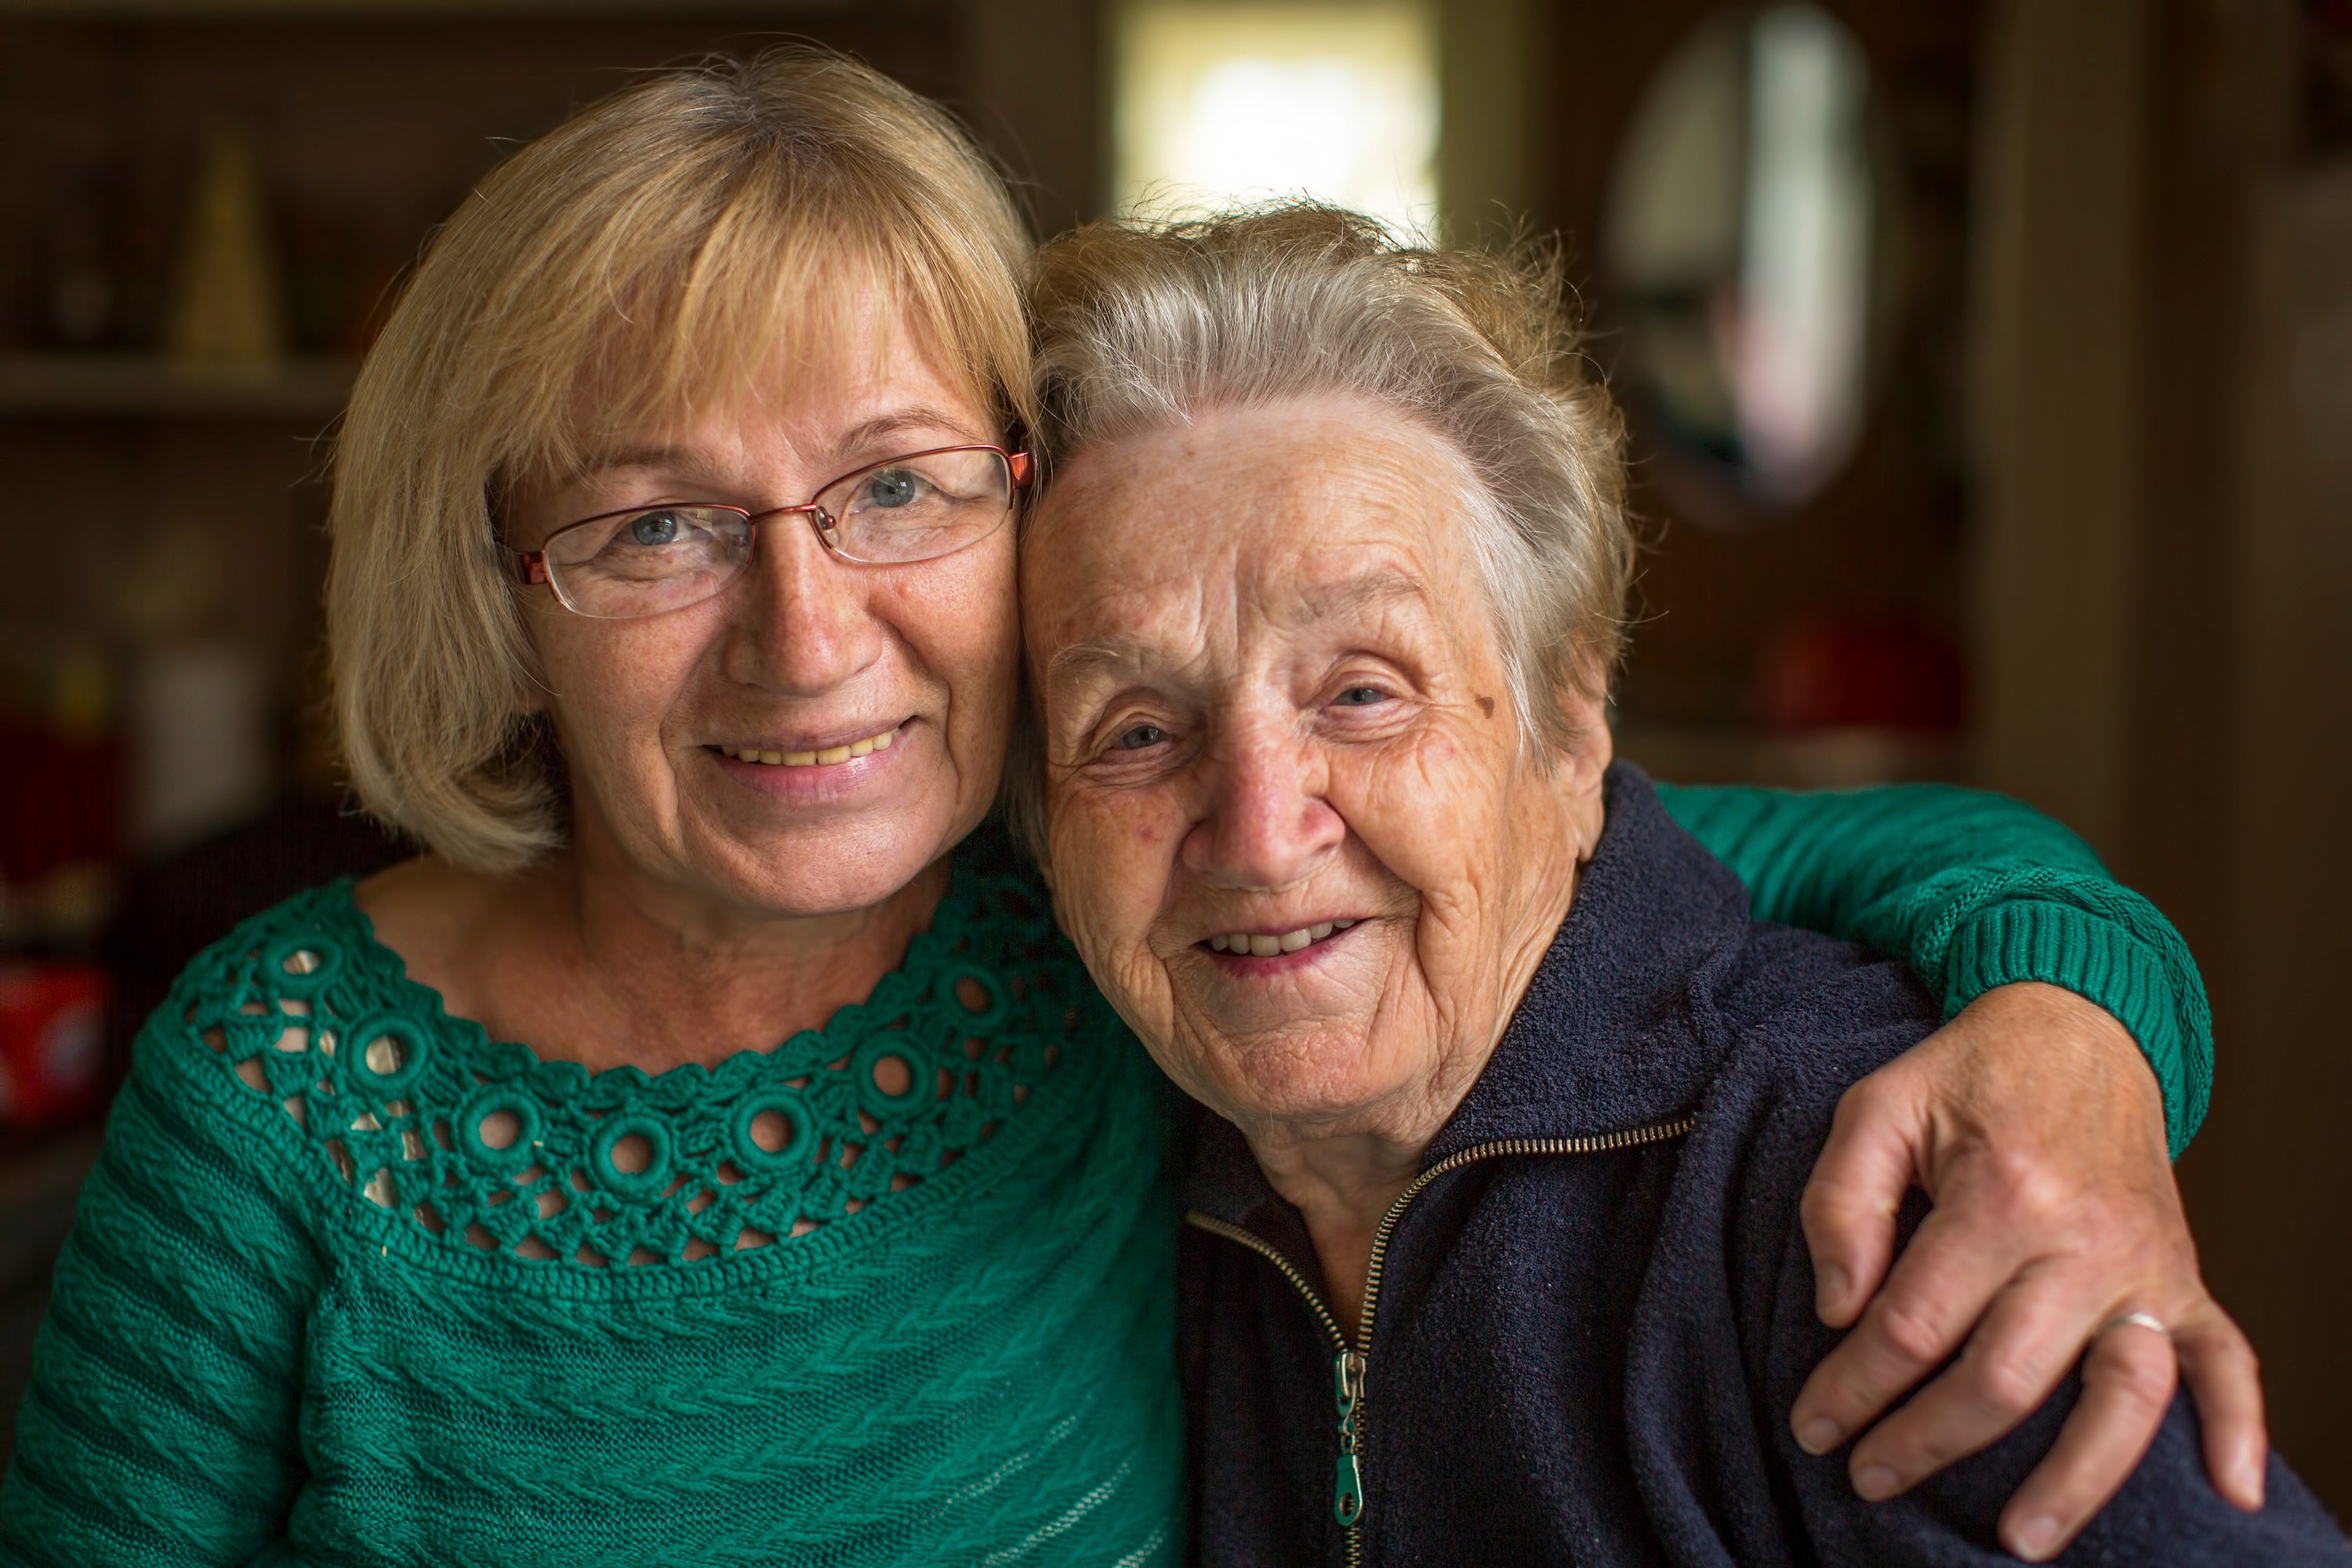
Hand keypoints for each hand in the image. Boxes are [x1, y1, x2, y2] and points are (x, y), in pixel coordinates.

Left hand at [1790, 982, 2264, 1561]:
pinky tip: (2229, 1494)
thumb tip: (1839, 1311)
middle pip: (2001, 1377)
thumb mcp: (1876, 1109)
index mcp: (1999, 1193)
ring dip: (2071, 1478)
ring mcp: (2145, 1265)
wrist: (2078, 1030)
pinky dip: (2237, 1429)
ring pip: (2120, 1396)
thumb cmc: (1966, 1077)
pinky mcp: (2184, 1276)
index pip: (1912, 1324)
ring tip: (2016, 1539)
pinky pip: (2229, 1360)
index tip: (1813, 1424)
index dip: (1852, 1386)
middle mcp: (2083, 1239)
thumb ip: (1840, 1203)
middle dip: (1924, 1441)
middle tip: (1867, 1477)